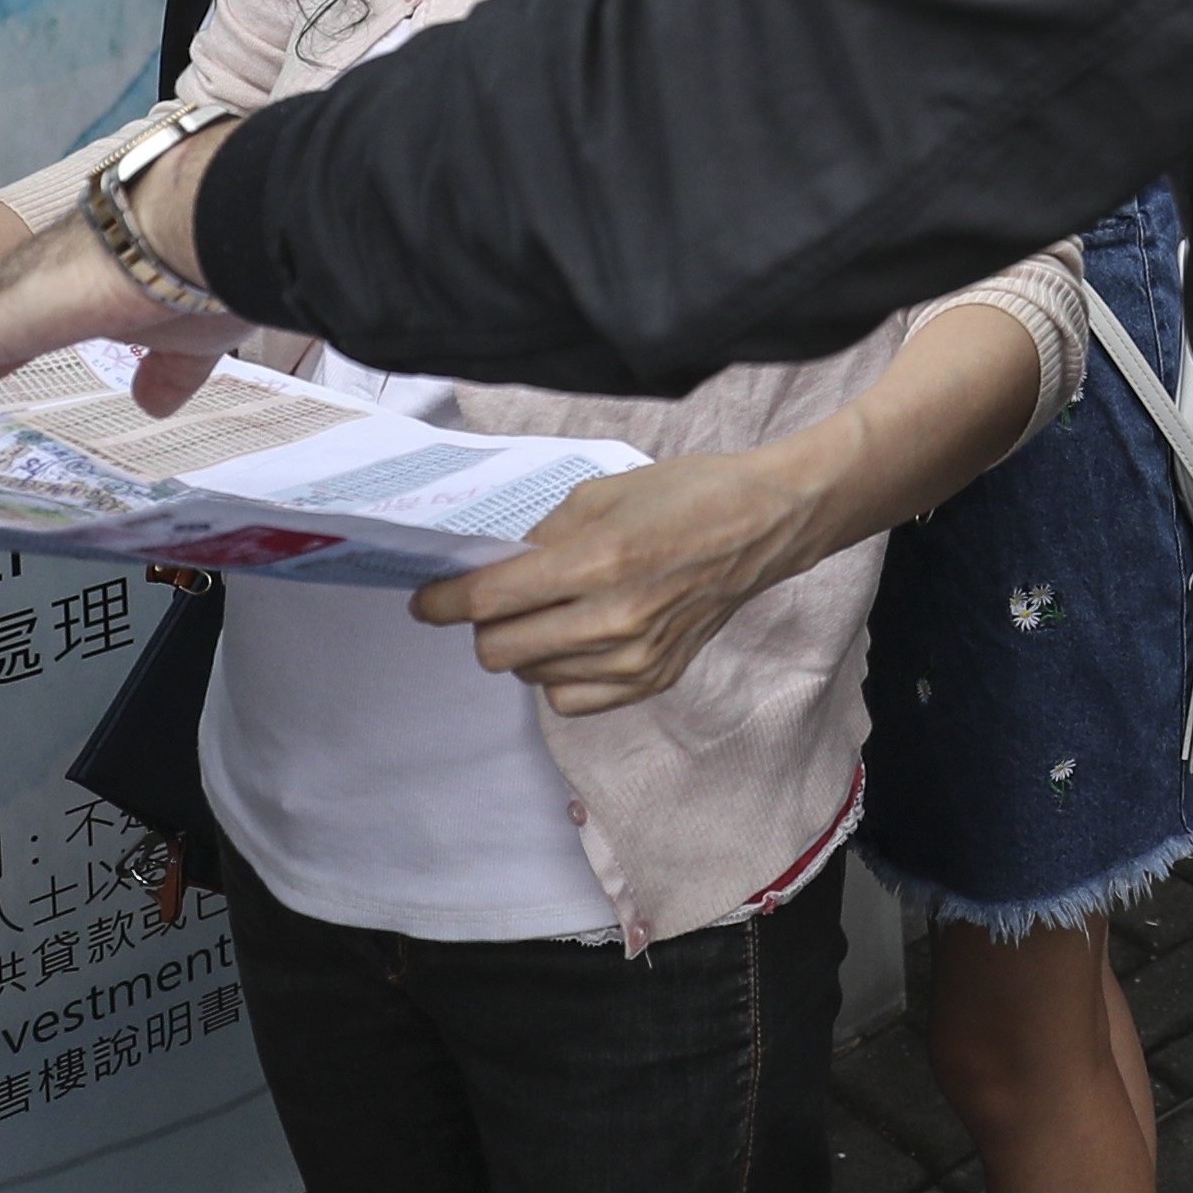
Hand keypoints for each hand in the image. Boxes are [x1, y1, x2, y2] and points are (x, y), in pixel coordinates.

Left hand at [411, 447, 840, 714]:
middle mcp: (614, 619)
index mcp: (599, 561)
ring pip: (530, 677)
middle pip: (499, 650)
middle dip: (483, 624)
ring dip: (525, 646)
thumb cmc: (688, 495)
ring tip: (553, 612)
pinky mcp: (653, 679)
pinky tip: (578, 641)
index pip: (490, 599)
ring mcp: (635, 658)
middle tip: (497, 599)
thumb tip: (496, 570)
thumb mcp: (603, 493)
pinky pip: (570, 700)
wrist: (765, 524)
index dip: (444, 602)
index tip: (427, 601)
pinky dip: (558, 675)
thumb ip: (541, 537)